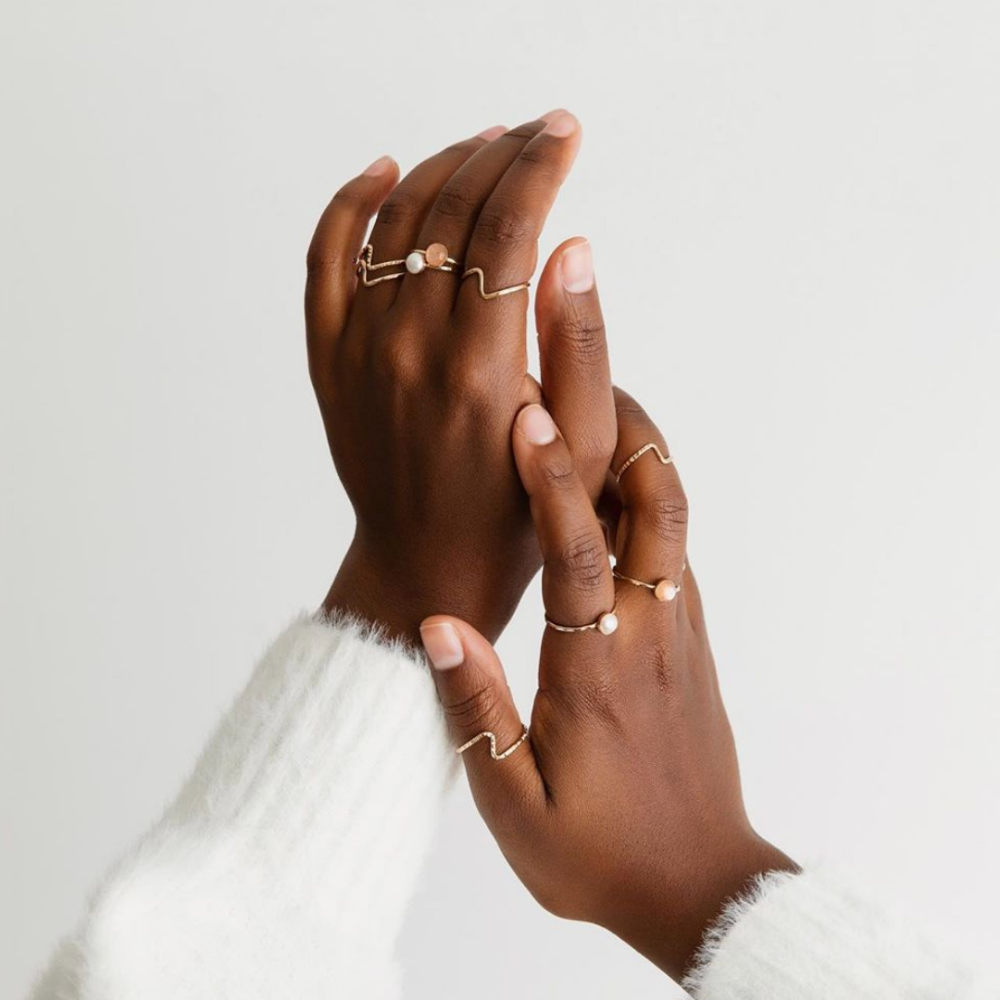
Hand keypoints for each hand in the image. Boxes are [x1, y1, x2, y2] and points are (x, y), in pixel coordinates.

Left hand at [305, 113, 615, 642]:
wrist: (427, 566)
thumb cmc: (518, 515)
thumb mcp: (578, 446)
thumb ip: (581, 345)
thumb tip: (572, 244)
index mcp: (482, 370)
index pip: (510, 227)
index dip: (541, 164)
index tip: (566, 131)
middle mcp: (412, 351)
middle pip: (453, 210)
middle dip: (502, 152)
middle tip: (536, 131)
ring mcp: (360, 353)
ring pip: (393, 220)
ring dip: (441, 167)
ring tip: (484, 143)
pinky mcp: (330, 362)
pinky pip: (326, 259)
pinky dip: (349, 204)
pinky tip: (385, 171)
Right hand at [420, 390, 795, 980]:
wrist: (700, 887)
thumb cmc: (601, 856)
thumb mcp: (517, 806)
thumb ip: (476, 712)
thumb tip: (437, 627)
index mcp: (601, 671)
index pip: (578, 555)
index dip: (550, 482)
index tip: (524, 413)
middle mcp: (651, 632)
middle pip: (650, 501)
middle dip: (618, 411)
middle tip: (579, 333)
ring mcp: (679, 628)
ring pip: (669, 510)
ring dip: (632, 438)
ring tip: (583, 382)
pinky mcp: (688, 634)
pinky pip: (671, 538)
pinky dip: (641, 484)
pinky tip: (604, 465)